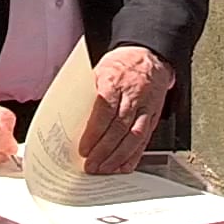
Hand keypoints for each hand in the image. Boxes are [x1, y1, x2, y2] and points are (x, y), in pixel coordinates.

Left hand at [79, 46, 174, 174]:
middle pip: (119, 128)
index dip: (94, 133)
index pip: (104, 111)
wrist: (150, 55)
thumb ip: (88, 92)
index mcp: (115, 81)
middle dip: (104, 150)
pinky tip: (125, 165)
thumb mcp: (99, 69)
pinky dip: (135, 155)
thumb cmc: (121, 63)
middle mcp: (133, 95)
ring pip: (134, 136)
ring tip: (105, 169)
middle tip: (91, 165)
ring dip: (118, 156)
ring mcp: (146, 106)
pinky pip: (145, 138)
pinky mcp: (154, 115)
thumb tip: (69, 115)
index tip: (84, 149)